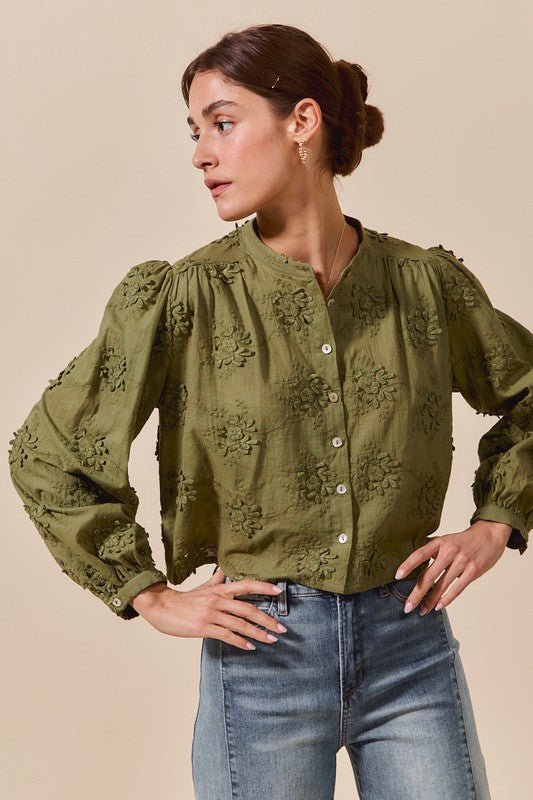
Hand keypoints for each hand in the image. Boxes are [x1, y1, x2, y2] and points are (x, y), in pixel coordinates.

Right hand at [131, 568, 287, 650]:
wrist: (162, 607)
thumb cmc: (184, 599)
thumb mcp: (203, 587)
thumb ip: (217, 579)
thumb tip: (226, 569)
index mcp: (220, 589)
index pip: (246, 585)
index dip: (264, 588)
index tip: (279, 592)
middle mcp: (218, 600)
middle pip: (248, 609)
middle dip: (268, 619)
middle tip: (282, 628)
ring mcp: (211, 614)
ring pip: (240, 625)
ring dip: (258, 633)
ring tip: (271, 639)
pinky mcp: (204, 628)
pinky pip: (226, 636)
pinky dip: (240, 642)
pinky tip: (250, 647)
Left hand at [394, 520, 511, 614]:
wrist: (490, 535)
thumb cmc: (464, 540)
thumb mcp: (446, 539)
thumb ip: (431, 546)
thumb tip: (410, 552)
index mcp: (440, 543)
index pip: (420, 554)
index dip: (408, 565)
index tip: (397, 576)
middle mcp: (449, 551)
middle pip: (429, 575)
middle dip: (417, 593)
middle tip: (407, 606)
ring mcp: (462, 562)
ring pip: (442, 585)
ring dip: (430, 600)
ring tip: (421, 611)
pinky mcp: (473, 571)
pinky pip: (457, 588)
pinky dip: (447, 599)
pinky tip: (438, 607)